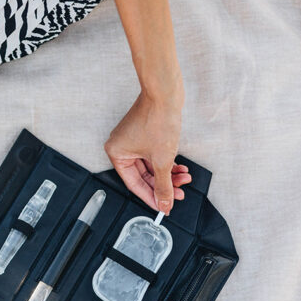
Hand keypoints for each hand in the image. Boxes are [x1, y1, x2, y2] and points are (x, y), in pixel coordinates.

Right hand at [104, 91, 189, 213]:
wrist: (166, 94)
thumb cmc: (157, 119)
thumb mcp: (163, 160)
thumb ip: (163, 186)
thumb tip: (164, 204)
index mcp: (116, 153)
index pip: (134, 184)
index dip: (150, 197)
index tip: (162, 206)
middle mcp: (121, 147)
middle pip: (144, 175)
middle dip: (163, 184)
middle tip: (177, 194)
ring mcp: (133, 140)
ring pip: (151, 165)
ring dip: (168, 174)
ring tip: (183, 179)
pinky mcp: (144, 134)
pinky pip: (154, 155)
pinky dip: (167, 162)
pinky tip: (180, 167)